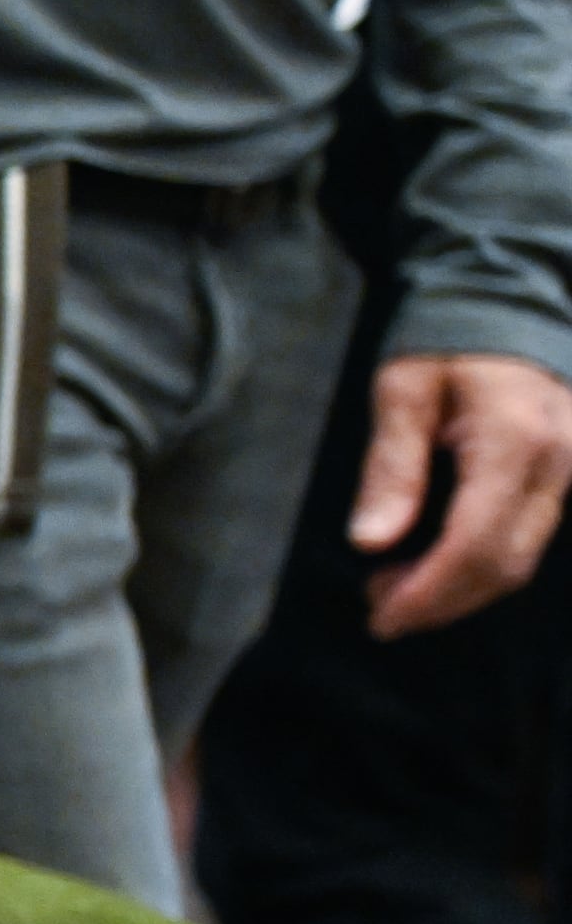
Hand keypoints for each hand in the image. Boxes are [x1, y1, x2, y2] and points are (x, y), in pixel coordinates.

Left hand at [354, 351, 571, 635]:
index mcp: (516, 440)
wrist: (504, 306)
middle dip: (439, 601)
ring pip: (522, 561)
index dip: (428, 592)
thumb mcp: (401, 389)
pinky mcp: (567, 480)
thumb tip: (371, 540)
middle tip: (377, 606)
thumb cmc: (446, 343)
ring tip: (394, 587)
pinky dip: (480, 567)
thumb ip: (390, 465)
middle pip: (505, 565)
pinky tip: (432, 566)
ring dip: (458, 590)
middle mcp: (559, 464)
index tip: (379, 617)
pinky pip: (529, 542)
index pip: (476, 544)